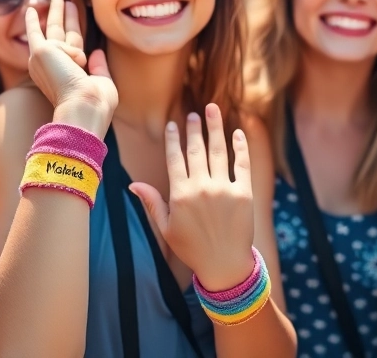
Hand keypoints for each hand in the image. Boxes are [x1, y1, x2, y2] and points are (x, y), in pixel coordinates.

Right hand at [26, 0, 117, 136]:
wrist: (83, 106)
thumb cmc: (95, 102)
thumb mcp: (101, 82)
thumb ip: (98, 67)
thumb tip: (96, 52)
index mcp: (67, 75)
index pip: (70, 49)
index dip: (72, 33)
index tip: (72, 24)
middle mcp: (53, 67)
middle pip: (60, 34)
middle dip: (62, 17)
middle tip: (62, 0)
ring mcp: (45, 59)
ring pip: (54, 28)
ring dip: (57, 12)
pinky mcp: (41, 51)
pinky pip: (41, 32)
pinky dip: (36, 23)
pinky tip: (36, 14)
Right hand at [129, 103, 255, 291]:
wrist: (224, 265)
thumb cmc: (192, 249)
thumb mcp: (166, 228)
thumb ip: (152, 202)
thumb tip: (133, 185)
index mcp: (180, 194)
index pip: (175, 159)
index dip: (173, 140)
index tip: (173, 124)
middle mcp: (201, 187)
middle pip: (196, 150)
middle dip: (194, 129)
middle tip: (194, 114)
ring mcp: (224, 189)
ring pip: (219, 151)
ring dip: (215, 128)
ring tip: (213, 110)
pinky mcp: (244, 193)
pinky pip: (242, 164)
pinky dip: (240, 147)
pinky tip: (237, 133)